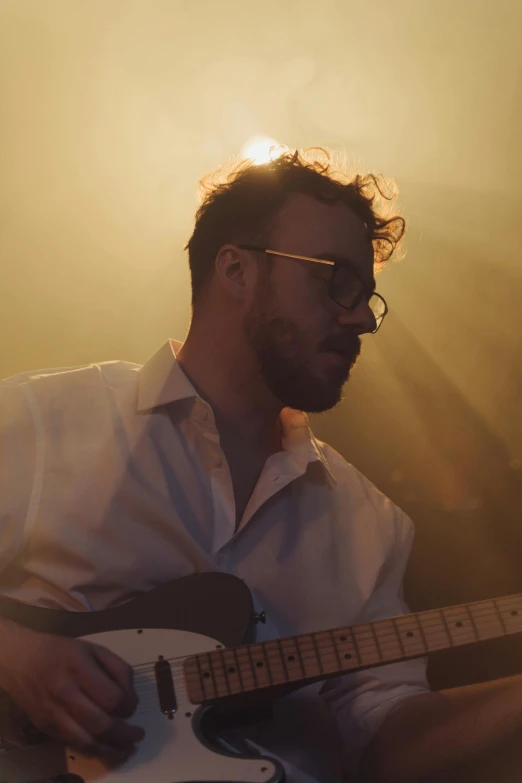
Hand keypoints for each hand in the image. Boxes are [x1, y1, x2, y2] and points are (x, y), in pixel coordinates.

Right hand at [0, 621, 143, 759]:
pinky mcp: (44, 726)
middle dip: (125, 734)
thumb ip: (117, 669)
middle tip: (138, 735)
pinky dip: (92, 749)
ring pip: (86, 741)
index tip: (132, 706)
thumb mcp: (94, 649)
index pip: (112, 697)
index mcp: (80, 668)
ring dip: (111, 748)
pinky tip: (105, 748)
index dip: (129, 706)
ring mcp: (53, 713)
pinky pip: (72, 743)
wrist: (20, 659)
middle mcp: (65, 693)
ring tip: (127, 748)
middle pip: (101, 723)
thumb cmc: (61, 651)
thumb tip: (131, 697)